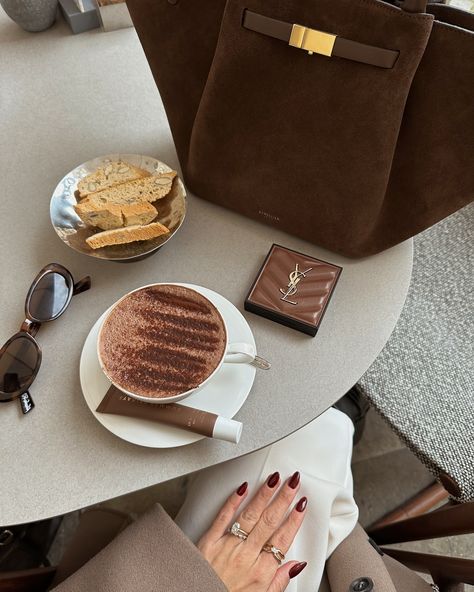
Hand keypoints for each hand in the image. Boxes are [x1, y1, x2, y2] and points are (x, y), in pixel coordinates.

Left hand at [197, 471, 307, 590]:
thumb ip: (280, 581)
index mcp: (261, 572)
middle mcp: (246, 556)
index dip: (294, 520)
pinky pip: (223, 517)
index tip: (302, 505)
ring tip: (274, 479)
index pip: (283, 539)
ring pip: (250, 515)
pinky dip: (233, 500)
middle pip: (270, 522)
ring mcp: (227, 546)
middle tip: (293, 482)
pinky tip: (243, 487)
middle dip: (284, 499)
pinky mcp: (208, 541)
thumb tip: (296, 565)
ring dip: (264, 494)